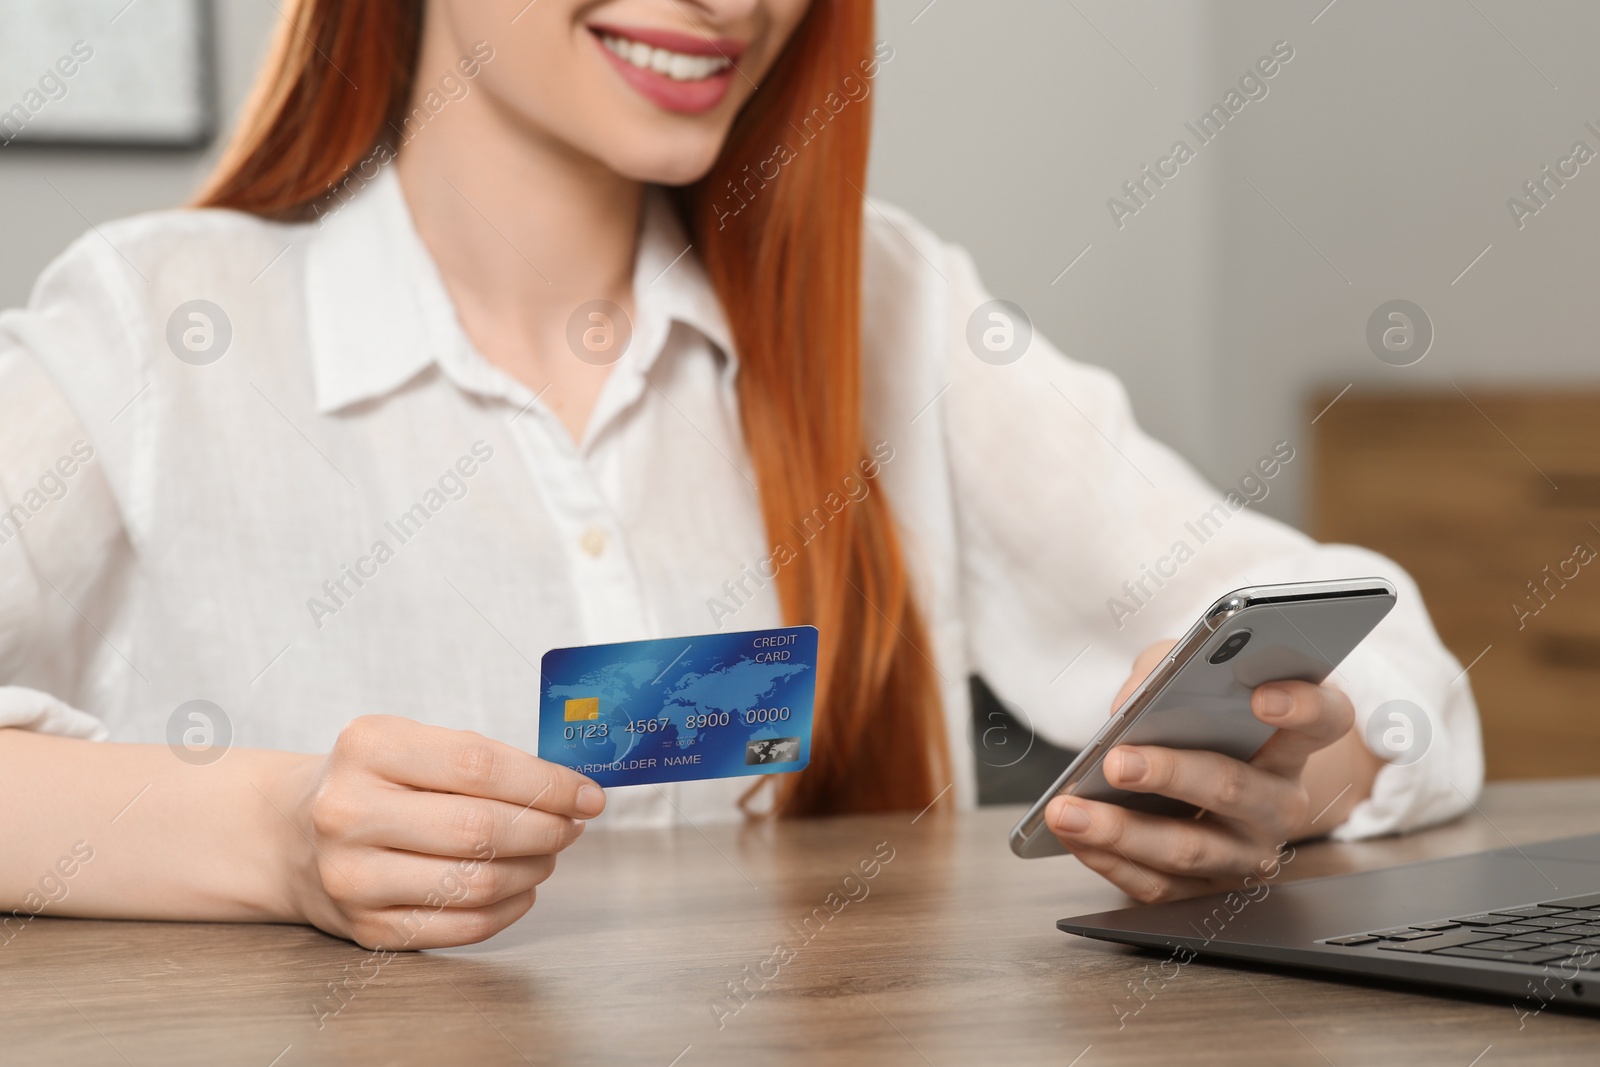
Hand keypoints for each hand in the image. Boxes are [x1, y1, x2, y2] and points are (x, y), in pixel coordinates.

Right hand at [282, 715, 604, 948]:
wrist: (290, 834)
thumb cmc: (372, 782)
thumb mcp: (410, 744)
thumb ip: (485, 760)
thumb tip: (571, 791)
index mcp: (369, 748)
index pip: (478, 766)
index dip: (546, 784)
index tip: (586, 794)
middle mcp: (350, 812)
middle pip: (479, 829)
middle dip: (545, 829)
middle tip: (571, 826)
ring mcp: (352, 876)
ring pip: (474, 882)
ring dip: (532, 869)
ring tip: (547, 853)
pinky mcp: (365, 927)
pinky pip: (460, 927)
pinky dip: (508, 908)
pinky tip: (521, 887)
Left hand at [1045, 640, 1374, 902]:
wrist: (1202, 780)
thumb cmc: (1198, 715)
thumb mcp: (1183, 674)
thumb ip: (1164, 673)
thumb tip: (1128, 707)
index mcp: (1292, 740)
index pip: (1324, 719)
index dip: (1301, 707)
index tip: (1262, 696)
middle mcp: (1282, 800)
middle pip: (1237, 790)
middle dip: (1171, 774)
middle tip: (1117, 761)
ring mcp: (1249, 850)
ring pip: (1192, 849)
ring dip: (1122, 831)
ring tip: (1068, 811)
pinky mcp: (1209, 888)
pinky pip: (1161, 887)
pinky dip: (1110, 862)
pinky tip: (1074, 837)